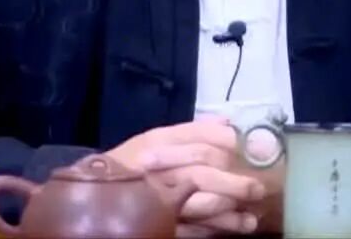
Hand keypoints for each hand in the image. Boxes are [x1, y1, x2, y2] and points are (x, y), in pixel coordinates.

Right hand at [104, 119, 267, 231]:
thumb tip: (229, 123)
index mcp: (157, 143)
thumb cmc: (131, 162)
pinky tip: (237, 226)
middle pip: (201, 173)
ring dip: (229, 211)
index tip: (257, 149)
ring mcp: (158, 200)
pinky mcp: (160, 225)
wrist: (93, 192)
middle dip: (232, 182)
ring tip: (250, 216)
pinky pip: (192, 229)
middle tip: (257, 188)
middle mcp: (159, 170)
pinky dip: (216, 229)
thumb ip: (193, 131)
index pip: (198, 140)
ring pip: (199, 205)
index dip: (230, 144)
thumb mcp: (157, 139)